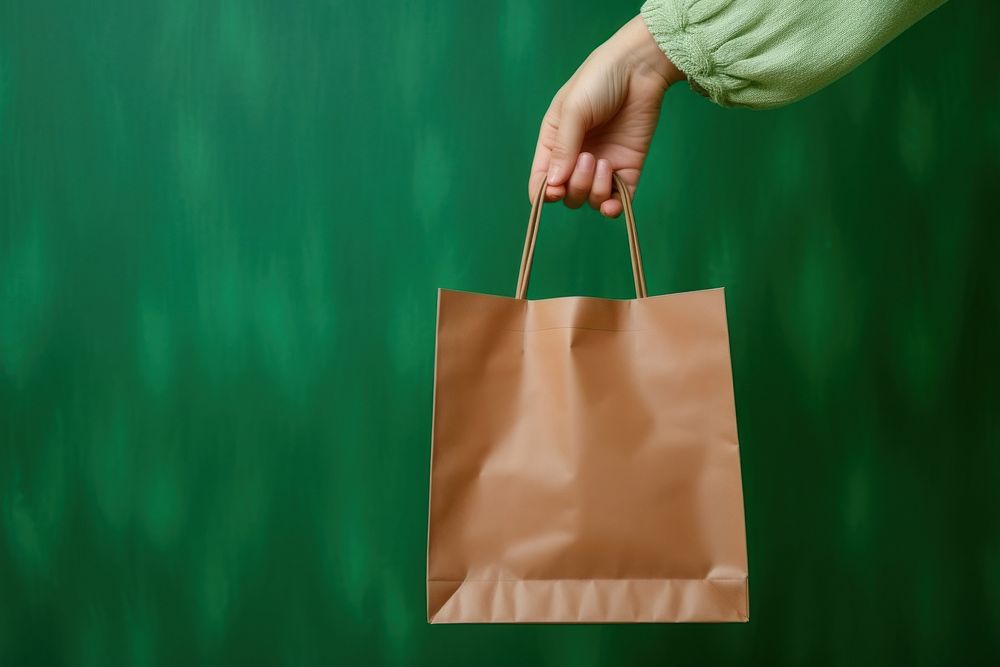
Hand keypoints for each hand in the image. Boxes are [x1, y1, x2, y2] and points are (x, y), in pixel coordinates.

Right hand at [529, 16, 683, 216]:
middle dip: (576, 185)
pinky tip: (612, 204)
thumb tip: (552, 185)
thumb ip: (562, 148)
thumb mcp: (573, 110)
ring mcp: (602, 165)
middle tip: (588, 157)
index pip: (541, 181)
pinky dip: (612, 208)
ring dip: (594, 190)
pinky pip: (616, 201)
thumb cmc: (599, 79)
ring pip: (590, 200)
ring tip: (604, 163)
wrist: (640, 67)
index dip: (544, 194)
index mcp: (554, 142)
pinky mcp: (627, 169)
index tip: (555, 190)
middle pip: (567, 194)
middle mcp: (576, 158)